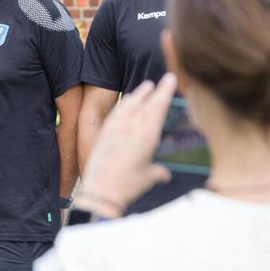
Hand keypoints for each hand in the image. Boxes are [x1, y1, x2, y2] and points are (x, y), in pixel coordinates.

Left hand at [80, 73, 176, 211]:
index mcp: (146, 136)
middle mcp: (130, 128)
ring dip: (137, 95)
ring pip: (127, 105)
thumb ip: (156, 172)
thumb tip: (164, 174)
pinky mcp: (103, 133)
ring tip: (145, 87)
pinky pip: (115, 113)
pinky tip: (126, 103)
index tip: (170, 78)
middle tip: (162, 80)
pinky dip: (123, 105)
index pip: (157, 108)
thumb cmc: (128, 186)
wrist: (100, 192)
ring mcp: (114, 129)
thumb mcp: (147, 177)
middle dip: (154, 90)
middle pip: (144, 103)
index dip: (164, 92)